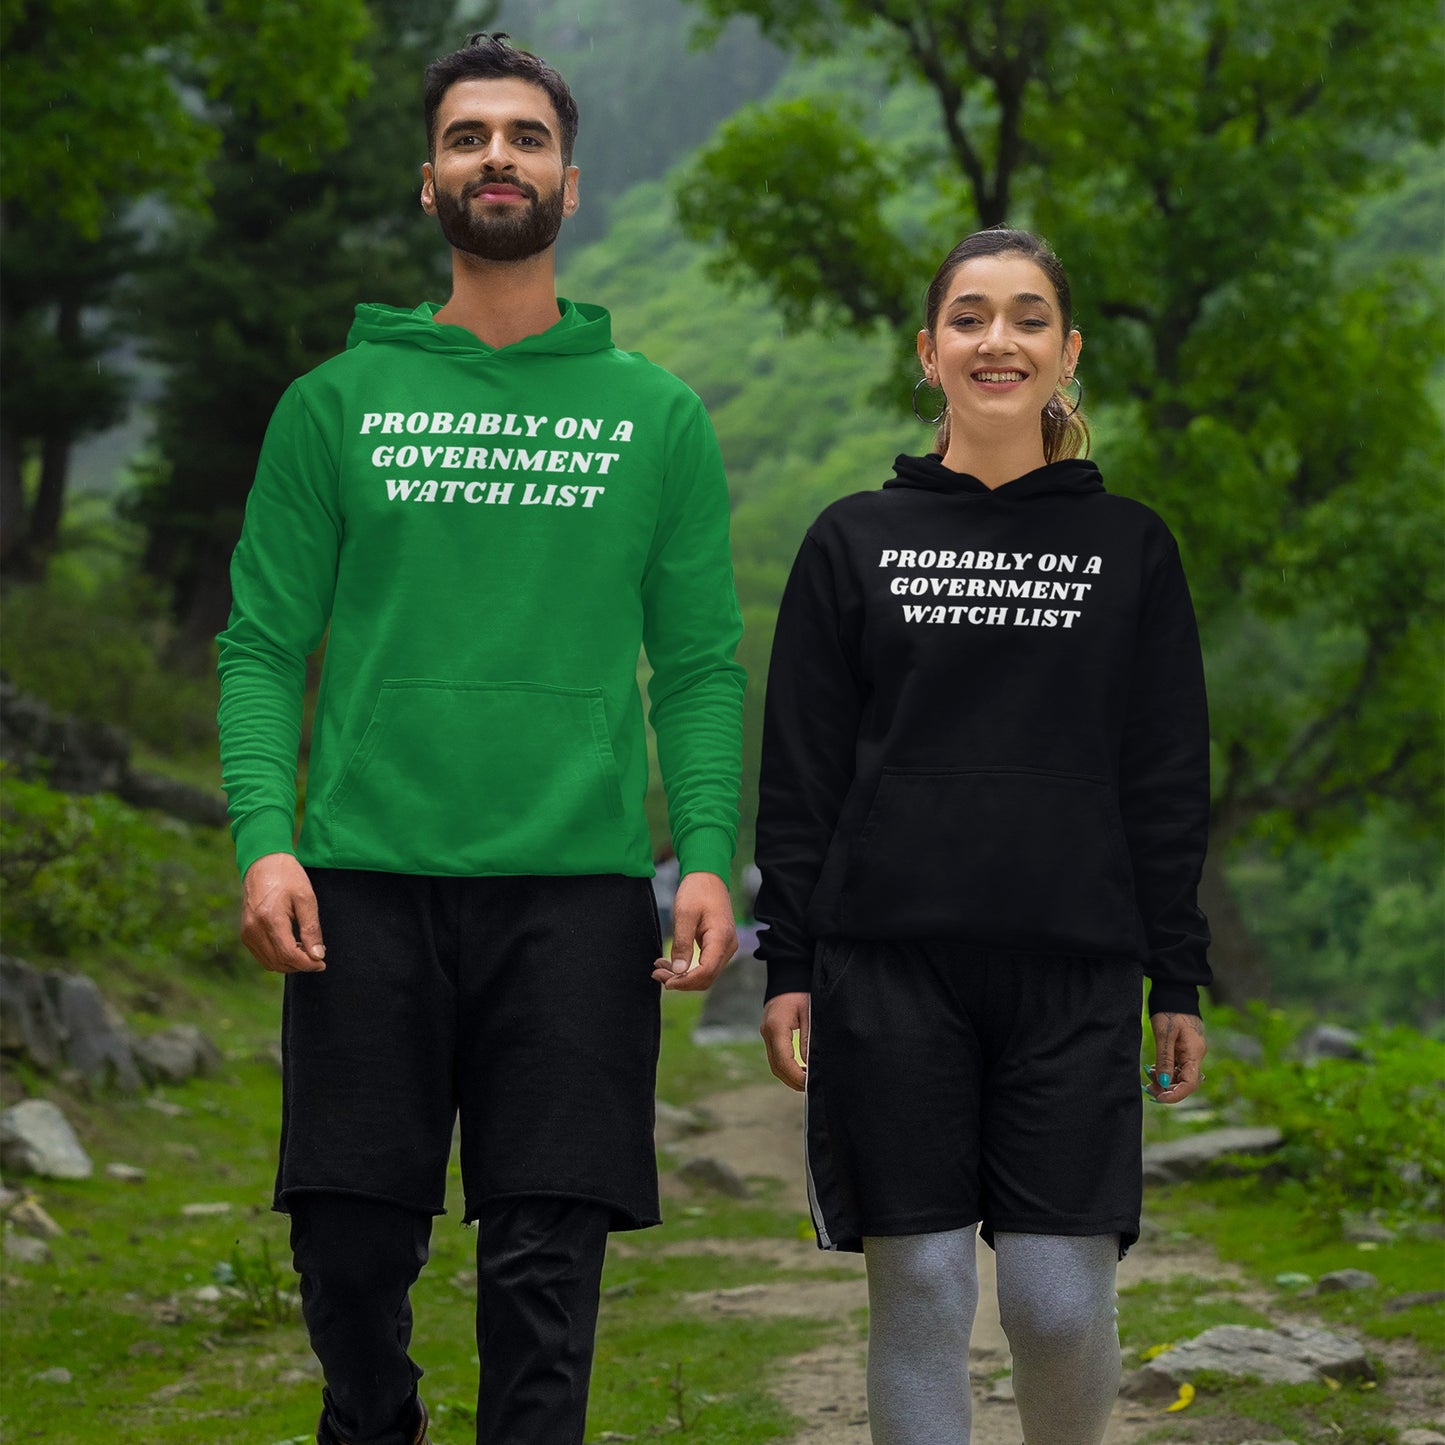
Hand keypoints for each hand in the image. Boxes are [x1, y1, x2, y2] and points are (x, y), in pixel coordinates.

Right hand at [241, 853, 326, 974]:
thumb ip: (311, 929)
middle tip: (317, 956)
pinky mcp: (245, 933)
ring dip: (290, 963)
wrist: (264, 863)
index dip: (307, 964)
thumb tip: (317, 956)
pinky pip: (262, 955)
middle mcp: (253, 929)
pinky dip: (278, 957)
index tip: (322, 963)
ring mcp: (247, 933)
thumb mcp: (306, 899)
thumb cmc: (288, 877)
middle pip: (279, 962)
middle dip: (300, 965)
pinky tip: (293, 946)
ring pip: (269, 963)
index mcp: (269, 920)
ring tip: (306, 949)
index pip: (289, 955)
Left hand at [650, 870, 735, 989]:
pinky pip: (705, 965)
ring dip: (683, 976)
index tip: (665, 980)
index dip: (685, 981)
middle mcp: (728, 947)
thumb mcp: (685, 915)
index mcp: (721, 938)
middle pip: (706, 978)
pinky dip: (688, 969)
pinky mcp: (718, 946)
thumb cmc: (697, 891)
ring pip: (705, 974)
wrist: (708, 877)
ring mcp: (725, 947)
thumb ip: (682, 944)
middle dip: (681, 981)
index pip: (706, 972)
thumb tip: (678, 971)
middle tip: (657, 974)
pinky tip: (669, 964)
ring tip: (660, 969)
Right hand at [761, 992, 809, 1090]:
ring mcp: (766, 1034)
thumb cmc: (802, 993)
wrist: (789, 976)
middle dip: (792, 1080)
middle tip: (810, 1088)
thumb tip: (809, 1065)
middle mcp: (767, 1032)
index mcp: (776, 1027)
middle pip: (776, 1066)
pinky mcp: (769, 1034)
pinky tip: (800, 1069)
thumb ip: (808, 1039)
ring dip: (789, 1075)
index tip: (809, 1085)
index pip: (783, 1060)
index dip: (796, 1076)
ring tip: (807, 1081)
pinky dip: (786, 1067)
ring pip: (774, 1064)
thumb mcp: (810, 1014)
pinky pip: (775, 1056)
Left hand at [1147, 1011, 1205, 1103]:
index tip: (1158, 1097)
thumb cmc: (1170, 1011)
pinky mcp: (1184, 1049)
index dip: (1176, 1094)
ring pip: (1181, 1075)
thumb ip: (1165, 1059)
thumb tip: (1165, 1084)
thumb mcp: (1164, 1035)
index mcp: (1195, 1053)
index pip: (1190, 1083)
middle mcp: (1196, 1055)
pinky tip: (1153, 1070)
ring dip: (1166, 1081)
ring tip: (1148, 1079)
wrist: (1175, 992)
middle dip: (1168, 1089)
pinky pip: (1177, 1067)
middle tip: (1149, 1089)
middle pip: (1186, 1082)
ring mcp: (1191, 1052)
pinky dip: (1166, 1072)